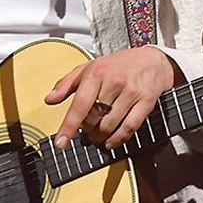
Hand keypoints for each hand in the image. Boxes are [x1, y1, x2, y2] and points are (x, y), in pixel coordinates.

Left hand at [44, 47, 179, 149]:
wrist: (153, 60)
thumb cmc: (118, 65)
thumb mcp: (89, 68)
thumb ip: (67, 84)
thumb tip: (49, 99)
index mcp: (96, 73)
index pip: (79, 104)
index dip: (69, 126)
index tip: (61, 142)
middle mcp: (114, 82)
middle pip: (94, 118)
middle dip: (87, 130)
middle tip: (86, 131)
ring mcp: (131, 92)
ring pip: (110, 125)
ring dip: (101, 137)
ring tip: (97, 136)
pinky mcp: (146, 101)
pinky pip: (130, 127)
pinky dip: (118, 139)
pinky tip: (111, 141)